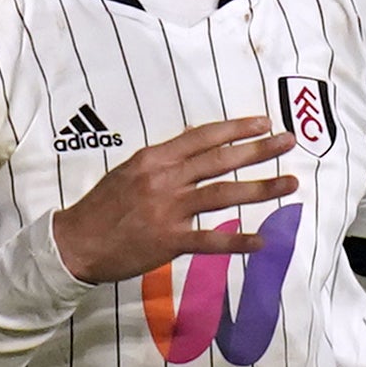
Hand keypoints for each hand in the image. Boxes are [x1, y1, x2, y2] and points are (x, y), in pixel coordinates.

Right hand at [53, 119, 290, 284]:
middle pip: (220, 161)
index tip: (263, 124)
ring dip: (260, 189)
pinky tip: (262, 240)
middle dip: (258, 150)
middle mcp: (164, 179)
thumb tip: (194, 152)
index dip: (235, 129)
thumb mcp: (128, 172)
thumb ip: (162, 163)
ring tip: (289, 184)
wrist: (75, 242)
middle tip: (289, 142)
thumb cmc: (102, 208)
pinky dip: (238, 241)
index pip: (202, 137)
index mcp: (154, 158)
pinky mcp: (168, 240)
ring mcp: (167, 210)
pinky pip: (210, 240)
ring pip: (223, 194)